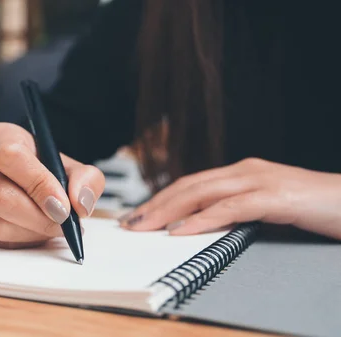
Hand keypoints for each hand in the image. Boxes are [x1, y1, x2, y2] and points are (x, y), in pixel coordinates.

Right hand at [0, 123, 104, 248]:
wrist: (26, 179)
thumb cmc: (46, 169)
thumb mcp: (71, 166)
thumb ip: (86, 180)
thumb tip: (80, 204)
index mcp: (0, 136)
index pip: (10, 157)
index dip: (38, 184)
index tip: (63, 206)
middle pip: (0, 195)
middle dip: (39, 217)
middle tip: (64, 224)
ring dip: (32, 232)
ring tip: (53, 227)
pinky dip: (21, 240)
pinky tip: (36, 231)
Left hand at [120, 158, 340, 240]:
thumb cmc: (313, 207)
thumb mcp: (266, 208)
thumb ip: (236, 212)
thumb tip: (202, 227)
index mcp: (241, 173)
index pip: (191, 184)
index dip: (161, 199)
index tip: (139, 215)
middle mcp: (245, 171)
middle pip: (188, 186)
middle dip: (155, 205)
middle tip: (130, 223)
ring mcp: (260, 180)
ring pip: (202, 193)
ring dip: (168, 211)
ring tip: (144, 227)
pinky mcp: (275, 196)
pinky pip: (230, 208)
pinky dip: (202, 219)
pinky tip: (181, 230)